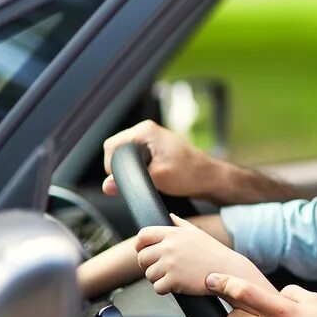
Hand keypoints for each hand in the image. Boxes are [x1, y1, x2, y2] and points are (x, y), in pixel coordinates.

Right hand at [102, 119, 219, 197]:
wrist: (210, 177)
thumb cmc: (190, 174)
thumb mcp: (158, 178)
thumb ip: (131, 180)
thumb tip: (107, 186)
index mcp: (145, 130)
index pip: (111, 146)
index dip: (112, 166)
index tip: (122, 179)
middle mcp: (146, 131)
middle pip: (116, 150)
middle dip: (121, 168)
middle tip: (137, 180)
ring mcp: (150, 139)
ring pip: (125, 156)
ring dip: (130, 170)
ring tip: (148, 178)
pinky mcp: (154, 149)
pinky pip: (135, 159)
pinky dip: (138, 170)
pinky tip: (149, 177)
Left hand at [136, 214, 258, 295]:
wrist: (229, 271)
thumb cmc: (214, 253)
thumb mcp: (197, 233)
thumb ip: (180, 224)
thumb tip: (170, 216)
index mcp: (173, 233)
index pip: (143, 236)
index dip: (140, 246)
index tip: (145, 252)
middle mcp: (169, 247)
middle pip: (142, 258)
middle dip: (149, 265)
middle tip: (164, 269)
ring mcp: (170, 264)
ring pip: (149, 275)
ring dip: (158, 278)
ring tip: (176, 276)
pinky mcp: (173, 280)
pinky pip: (158, 288)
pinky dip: (166, 289)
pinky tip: (179, 284)